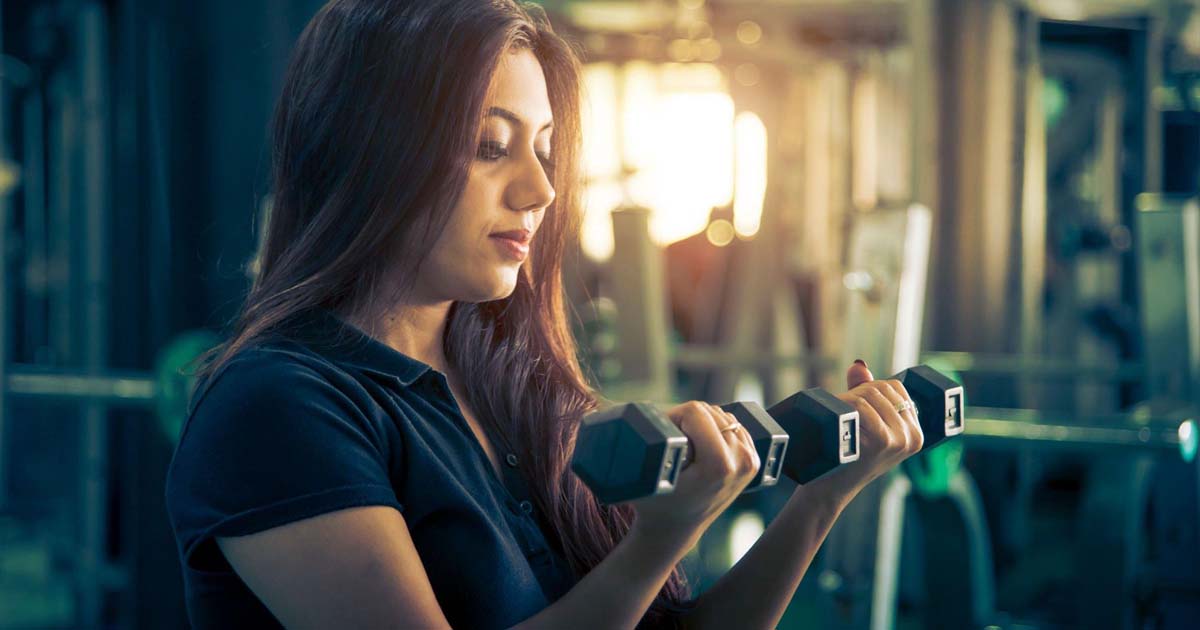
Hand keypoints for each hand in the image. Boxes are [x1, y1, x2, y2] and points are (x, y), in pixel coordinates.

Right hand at [628, 401, 760, 545]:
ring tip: (686, 449)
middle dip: (687, 420)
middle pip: (710, 411)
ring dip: (701, 424)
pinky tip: (703, 445)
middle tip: (671, 444)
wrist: (674, 531)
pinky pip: (734, 425)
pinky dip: (717, 428)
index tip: (663, 436)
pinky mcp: (753, 462)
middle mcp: (741, 461)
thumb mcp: (644, 474)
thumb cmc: (654, 503)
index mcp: (719, 464)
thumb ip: (644, 442)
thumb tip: (621, 411)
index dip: (673, 416)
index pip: (696, 410)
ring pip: (722, 415)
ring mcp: (750, 462)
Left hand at [810, 361, 923, 500]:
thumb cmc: (847, 457)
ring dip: (845, 400)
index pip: (896, 387)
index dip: (871, 388)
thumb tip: (859, 365)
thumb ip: (865, 394)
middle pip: (882, 387)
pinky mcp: (879, 442)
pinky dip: (843, 407)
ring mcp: (897, 440)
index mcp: (916, 434)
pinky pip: (859, 406)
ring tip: (837, 420)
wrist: (829, 489)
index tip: (858, 406)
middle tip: (842, 414)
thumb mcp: (866, 426)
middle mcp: (912, 437)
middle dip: (857, 392)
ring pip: (868, 394)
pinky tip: (838, 426)